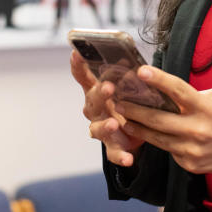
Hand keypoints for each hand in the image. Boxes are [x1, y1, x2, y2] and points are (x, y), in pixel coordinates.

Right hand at [70, 50, 143, 166]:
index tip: (76, 53)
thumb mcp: (126, 86)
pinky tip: (128, 158)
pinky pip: (114, 153)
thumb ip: (124, 74)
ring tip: (113, 124)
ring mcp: (102, 129)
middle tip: (109, 87)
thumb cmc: (126, 104)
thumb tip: (128, 58)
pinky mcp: (113, 147)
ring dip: (105, 126)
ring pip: (98, 128)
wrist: (135, 132)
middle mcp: (95, 110)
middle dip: (100, 94)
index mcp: (96, 92)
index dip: (78, 66)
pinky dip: (120, 156)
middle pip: (92, 101)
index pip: (83, 77)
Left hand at [116, 66, 211, 188]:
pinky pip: (168, 150)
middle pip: (157, 119)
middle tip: (118, 100)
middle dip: (134, 109)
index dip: (159, 80)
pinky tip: (148, 132)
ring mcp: (192, 151)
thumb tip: (170, 93)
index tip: (141, 71)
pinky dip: (159, 140)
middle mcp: (197, 130)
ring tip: (123, 117)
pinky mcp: (189, 165)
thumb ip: (195, 96)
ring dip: (137, 127)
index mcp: (207, 109)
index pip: (178, 91)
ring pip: (156, 138)